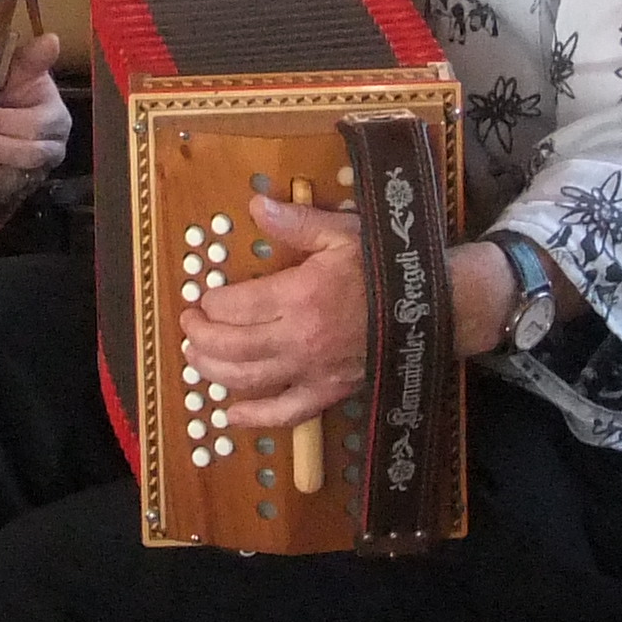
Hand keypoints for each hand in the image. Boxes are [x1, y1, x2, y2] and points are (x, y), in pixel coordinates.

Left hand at [0, 29, 69, 203]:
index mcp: (55, 119)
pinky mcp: (15, 191)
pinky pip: (1, 197)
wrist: (6, 115)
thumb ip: (32, 60)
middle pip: (26, 156)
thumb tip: (51, 40)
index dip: (2, 123)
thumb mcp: (20, 71)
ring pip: (12, 179)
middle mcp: (50, 150)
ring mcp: (33, 174)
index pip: (34, 126)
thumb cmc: (13, 91)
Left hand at [183, 192, 373, 432]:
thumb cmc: (384, 266)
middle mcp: (300, 338)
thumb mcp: (341, 233)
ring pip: (248, 380)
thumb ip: (295, 223)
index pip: (235, 306)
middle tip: (189, 324)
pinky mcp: (328, 392)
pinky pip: (286, 414)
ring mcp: (313, 370)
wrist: (432, 307)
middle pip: (232, 346)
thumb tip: (255, 204)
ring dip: (212, 371)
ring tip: (195, 356)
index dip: (210, 303)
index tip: (202, 297)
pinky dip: (255, 417)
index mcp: (300, 295)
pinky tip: (231, 413)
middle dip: (201, 335)